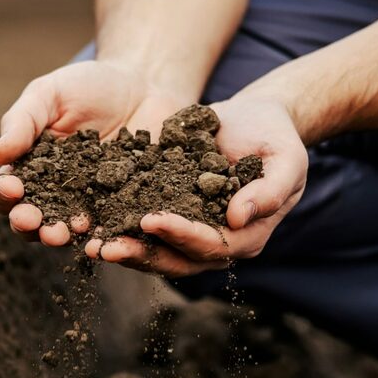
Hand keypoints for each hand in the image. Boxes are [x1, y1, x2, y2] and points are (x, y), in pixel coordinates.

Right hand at [0, 59, 189, 246]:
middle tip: (34, 222)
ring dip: (62, 236)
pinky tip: (106, 238)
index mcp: (28, 168)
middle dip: (28, 225)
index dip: (2, 193)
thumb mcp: (50, 94)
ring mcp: (89, 206)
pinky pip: (112, 230)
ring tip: (66, 233)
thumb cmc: (88, 86)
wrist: (144, 85)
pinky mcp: (122, 210)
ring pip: (68, 232)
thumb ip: (23, 121)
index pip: (4, 190)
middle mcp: (54, 195)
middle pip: (30, 222)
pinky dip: (107, 238)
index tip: (12, 187)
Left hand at [84, 91, 306, 276]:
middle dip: (142, 254)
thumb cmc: (276, 138)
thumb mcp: (286, 159)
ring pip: (156, 251)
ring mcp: (192, 230)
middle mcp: (217, 242)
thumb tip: (237, 218)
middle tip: (107, 248)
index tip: (151, 219)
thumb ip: (269, 191)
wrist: (256, 118)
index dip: (182, 235)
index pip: (212, 245)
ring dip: (125, 250)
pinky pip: (143, 229)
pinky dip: (119, 227)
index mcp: (247, 235)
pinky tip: (91, 222)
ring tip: (91, 244)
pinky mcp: (172, 214)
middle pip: (178, 259)